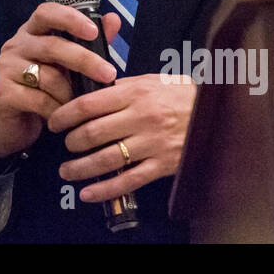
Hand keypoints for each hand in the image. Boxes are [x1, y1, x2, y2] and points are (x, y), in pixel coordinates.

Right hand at [0, 4, 120, 158]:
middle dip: (85, 60)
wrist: (11, 125)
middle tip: (108, 74)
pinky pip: (39, 99)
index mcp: (31, 32)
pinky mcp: (2, 92)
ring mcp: (5, 67)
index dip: (70, 18)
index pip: (46, 13)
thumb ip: (89, 44)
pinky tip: (63, 116)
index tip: (94, 31)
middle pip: (52, 45)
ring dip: (70, 93)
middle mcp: (15, 45)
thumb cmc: (43, 90)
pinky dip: (56, 110)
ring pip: (48, 76)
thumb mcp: (66, 65)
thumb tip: (113, 19)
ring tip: (80, 105)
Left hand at [48, 74, 197, 202]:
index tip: (54, 121)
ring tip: (66, 171)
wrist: (219, 112)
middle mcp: (142, 117)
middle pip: (93, 133)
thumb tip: (90, 92)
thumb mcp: (153, 80)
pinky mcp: (163, 165)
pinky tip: (88, 193)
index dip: (64, 115)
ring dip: (80, 168)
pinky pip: (128, 181)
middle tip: (64, 144)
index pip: (89, 104)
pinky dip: (105, 190)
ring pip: (106, 159)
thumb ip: (122, 87)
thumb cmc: (182, 95)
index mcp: (137, 93)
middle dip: (71, 142)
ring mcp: (152, 143)